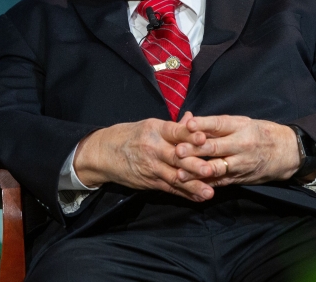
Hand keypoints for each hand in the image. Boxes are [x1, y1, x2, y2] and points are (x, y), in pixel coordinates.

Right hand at [73, 112, 218, 201]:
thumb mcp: (150, 125)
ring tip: (209, 191)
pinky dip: (185, 194)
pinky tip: (199, 198)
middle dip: (194, 164)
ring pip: (175, 177)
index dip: (189, 135)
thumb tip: (193, 118)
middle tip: (211, 169)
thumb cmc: (131, 136)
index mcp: (156, 130)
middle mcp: (154, 149)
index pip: (175, 132)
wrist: (104, 154)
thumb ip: (174, 126)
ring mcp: (152, 167)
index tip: (204, 138)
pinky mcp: (151, 182)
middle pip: (176, 157)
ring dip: (193, 185)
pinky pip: (170, 189)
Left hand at [173, 115, 300, 186]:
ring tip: (180, 174)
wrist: (288, 153)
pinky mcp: (240, 178)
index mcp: (240, 126)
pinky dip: (206, 185)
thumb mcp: (244, 123)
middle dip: (195, 150)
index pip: (219, 124)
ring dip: (197, 172)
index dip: (203, 125)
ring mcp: (240, 163)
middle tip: (178, 151)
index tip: (188, 125)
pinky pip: (220, 182)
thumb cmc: (261, 134)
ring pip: (216, 168)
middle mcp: (240, 145)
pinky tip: (192, 187)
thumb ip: (219, 124)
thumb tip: (191, 121)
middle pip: (214, 147)